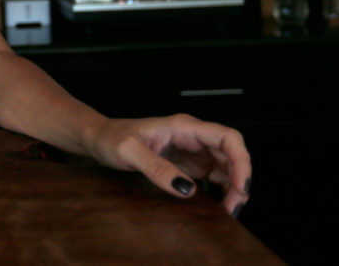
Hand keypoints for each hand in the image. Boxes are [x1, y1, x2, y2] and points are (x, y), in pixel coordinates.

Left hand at [89, 113, 250, 216]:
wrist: (97, 138)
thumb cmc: (110, 138)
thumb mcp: (128, 151)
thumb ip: (155, 168)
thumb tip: (186, 189)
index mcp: (183, 127)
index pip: (227, 137)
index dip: (241, 161)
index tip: (240, 187)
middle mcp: (192, 137)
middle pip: (232, 154)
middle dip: (239, 180)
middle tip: (234, 208)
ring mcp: (191, 151)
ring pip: (226, 167)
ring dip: (233, 188)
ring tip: (229, 212)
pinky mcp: (187, 164)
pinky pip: (214, 176)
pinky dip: (221, 191)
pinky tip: (217, 207)